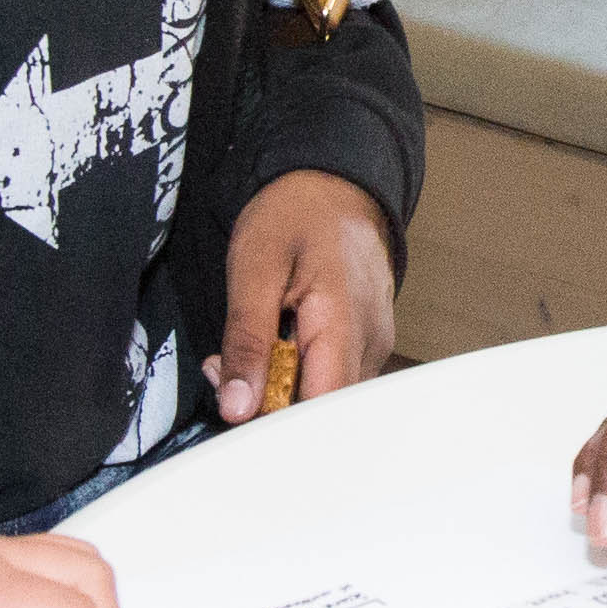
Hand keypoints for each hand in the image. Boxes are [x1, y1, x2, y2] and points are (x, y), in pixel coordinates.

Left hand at [216, 168, 395, 423]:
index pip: (319, 410)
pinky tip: (277, 347)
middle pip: (324, 411)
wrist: (332, 183)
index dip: (275, 423)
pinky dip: (299, 375)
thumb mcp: (253, 269)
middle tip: (231, 372)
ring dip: (282, 390)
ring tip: (254, 352)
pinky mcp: (368, 343)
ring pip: (328, 399)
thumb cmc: (293, 215)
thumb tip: (237, 407)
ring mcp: (375, 344)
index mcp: (344, 324)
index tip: (235, 406)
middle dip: (270, 405)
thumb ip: (246, 341)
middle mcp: (371, 342)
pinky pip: (335, 379)